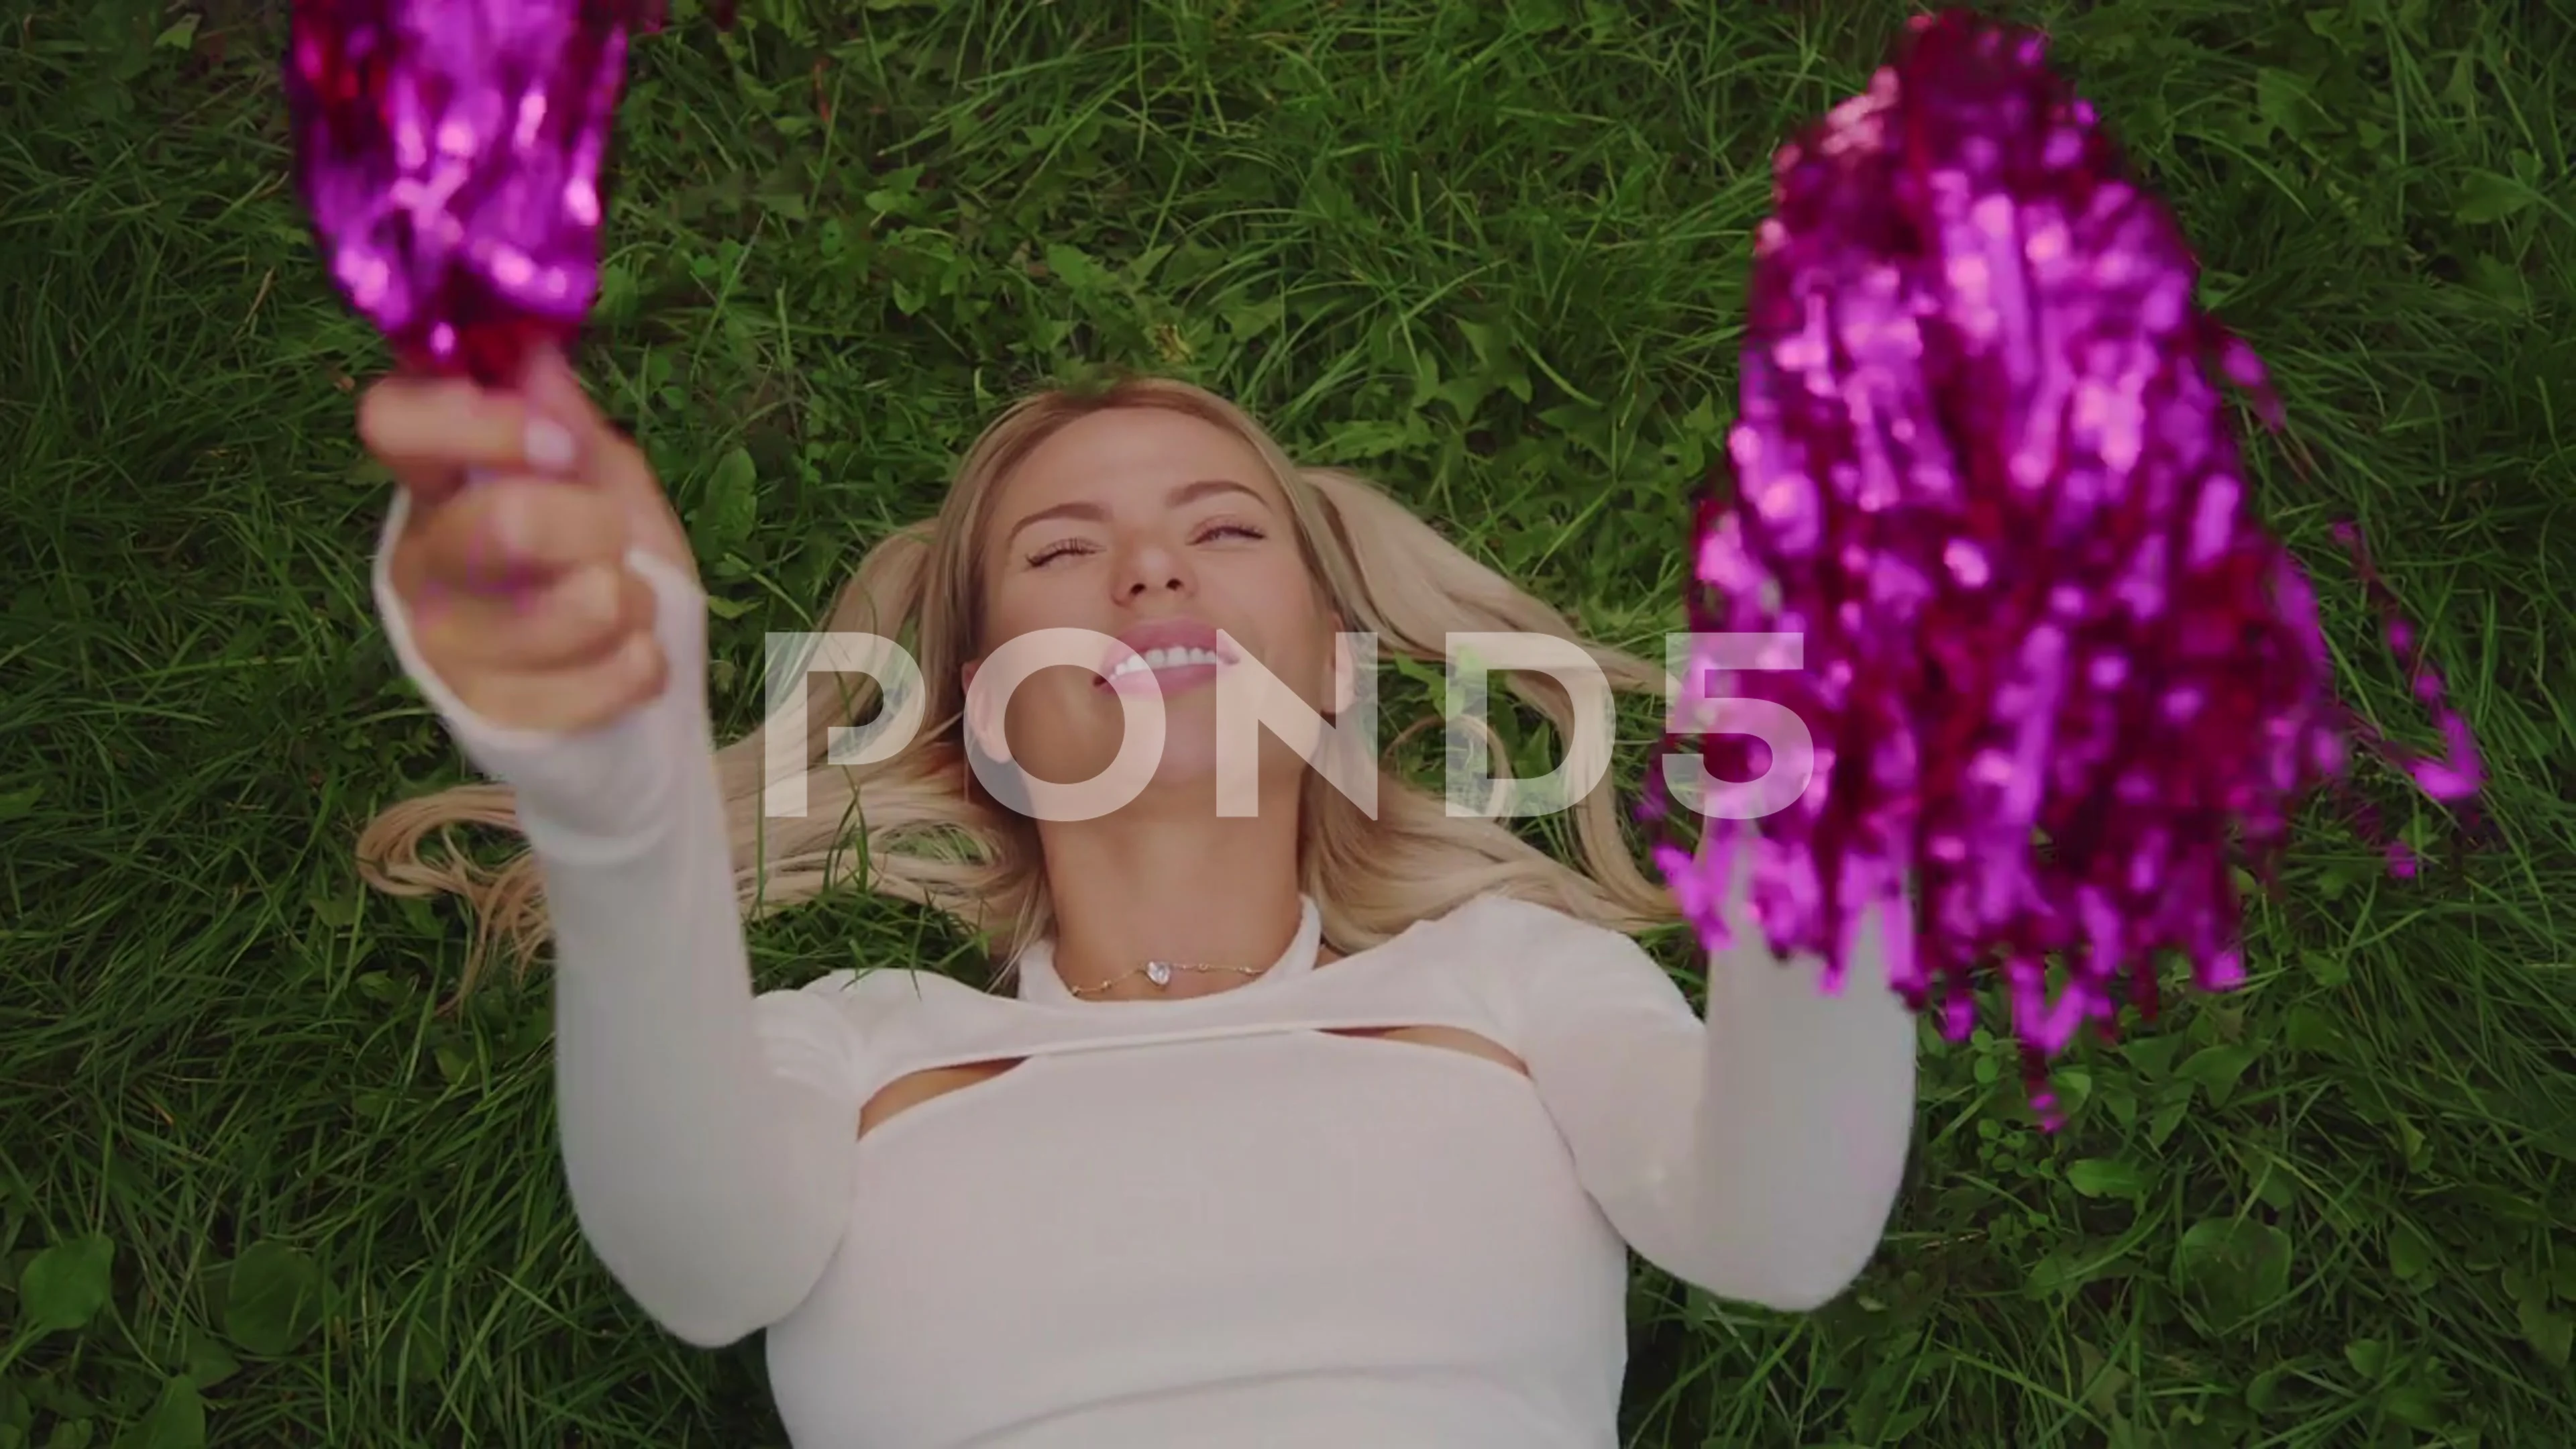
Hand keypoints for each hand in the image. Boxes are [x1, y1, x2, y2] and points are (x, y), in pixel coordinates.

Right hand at [362, 348, 697, 732]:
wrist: (623, 672)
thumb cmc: (601, 557)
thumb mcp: (600, 476)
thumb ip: (566, 419)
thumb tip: (531, 349)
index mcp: (434, 484)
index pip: (393, 422)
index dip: (480, 424)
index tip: (557, 444)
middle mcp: (419, 562)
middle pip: (501, 524)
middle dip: (593, 527)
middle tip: (611, 539)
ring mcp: (447, 646)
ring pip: (576, 608)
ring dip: (631, 600)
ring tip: (626, 604)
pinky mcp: (496, 715)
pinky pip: (608, 679)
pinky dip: (644, 664)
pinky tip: (632, 658)